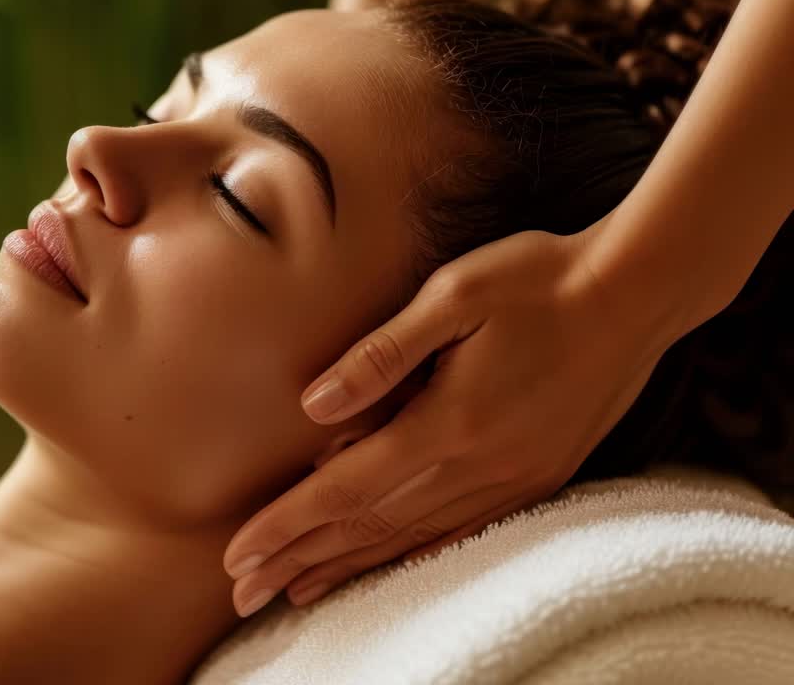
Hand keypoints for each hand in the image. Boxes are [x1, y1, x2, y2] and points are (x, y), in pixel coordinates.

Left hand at [222, 225, 682, 616]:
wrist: (634, 295)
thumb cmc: (537, 280)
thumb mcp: (453, 294)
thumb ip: (381, 354)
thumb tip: (314, 405)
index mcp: (449, 421)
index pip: (344, 489)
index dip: (286, 525)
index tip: (237, 556)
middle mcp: (478, 466)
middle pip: (368, 527)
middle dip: (299, 560)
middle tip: (246, 591)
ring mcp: (511, 480)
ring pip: (410, 538)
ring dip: (347, 567)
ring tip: (296, 592)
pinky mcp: (536, 480)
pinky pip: (460, 533)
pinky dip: (410, 555)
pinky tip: (383, 568)